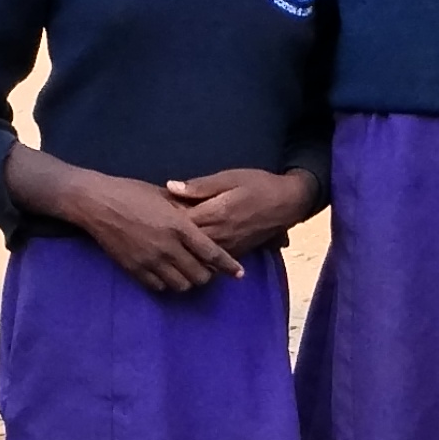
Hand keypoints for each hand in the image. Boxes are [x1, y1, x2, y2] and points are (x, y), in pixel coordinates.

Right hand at [69, 172, 239, 293]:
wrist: (96, 203)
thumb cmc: (130, 192)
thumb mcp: (163, 195)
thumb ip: (185, 209)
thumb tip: (203, 215)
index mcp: (179, 226)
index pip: (212, 253)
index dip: (228, 266)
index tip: (238, 274)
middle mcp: (168, 247)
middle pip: (200, 275)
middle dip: (207, 274)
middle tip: (206, 268)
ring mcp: (151, 261)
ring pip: (181, 286)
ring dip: (188, 281)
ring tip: (186, 271)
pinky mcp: (135, 270)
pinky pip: (159, 287)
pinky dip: (167, 283)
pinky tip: (165, 274)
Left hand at [167, 167, 311, 256]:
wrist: (287, 204)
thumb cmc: (258, 185)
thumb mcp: (229, 177)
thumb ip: (199, 186)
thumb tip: (170, 187)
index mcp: (215, 213)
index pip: (179, 221)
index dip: (162, 217)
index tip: (151, 210)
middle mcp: (219, 235)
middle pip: (184, 243)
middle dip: (168, 237)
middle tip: (153, 228)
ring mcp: (226, 247)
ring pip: (195, 256)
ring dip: (180, 250)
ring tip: (165, 242)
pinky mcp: (234, 253)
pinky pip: (209, 261)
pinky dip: (195, 257)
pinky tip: (185, 251)